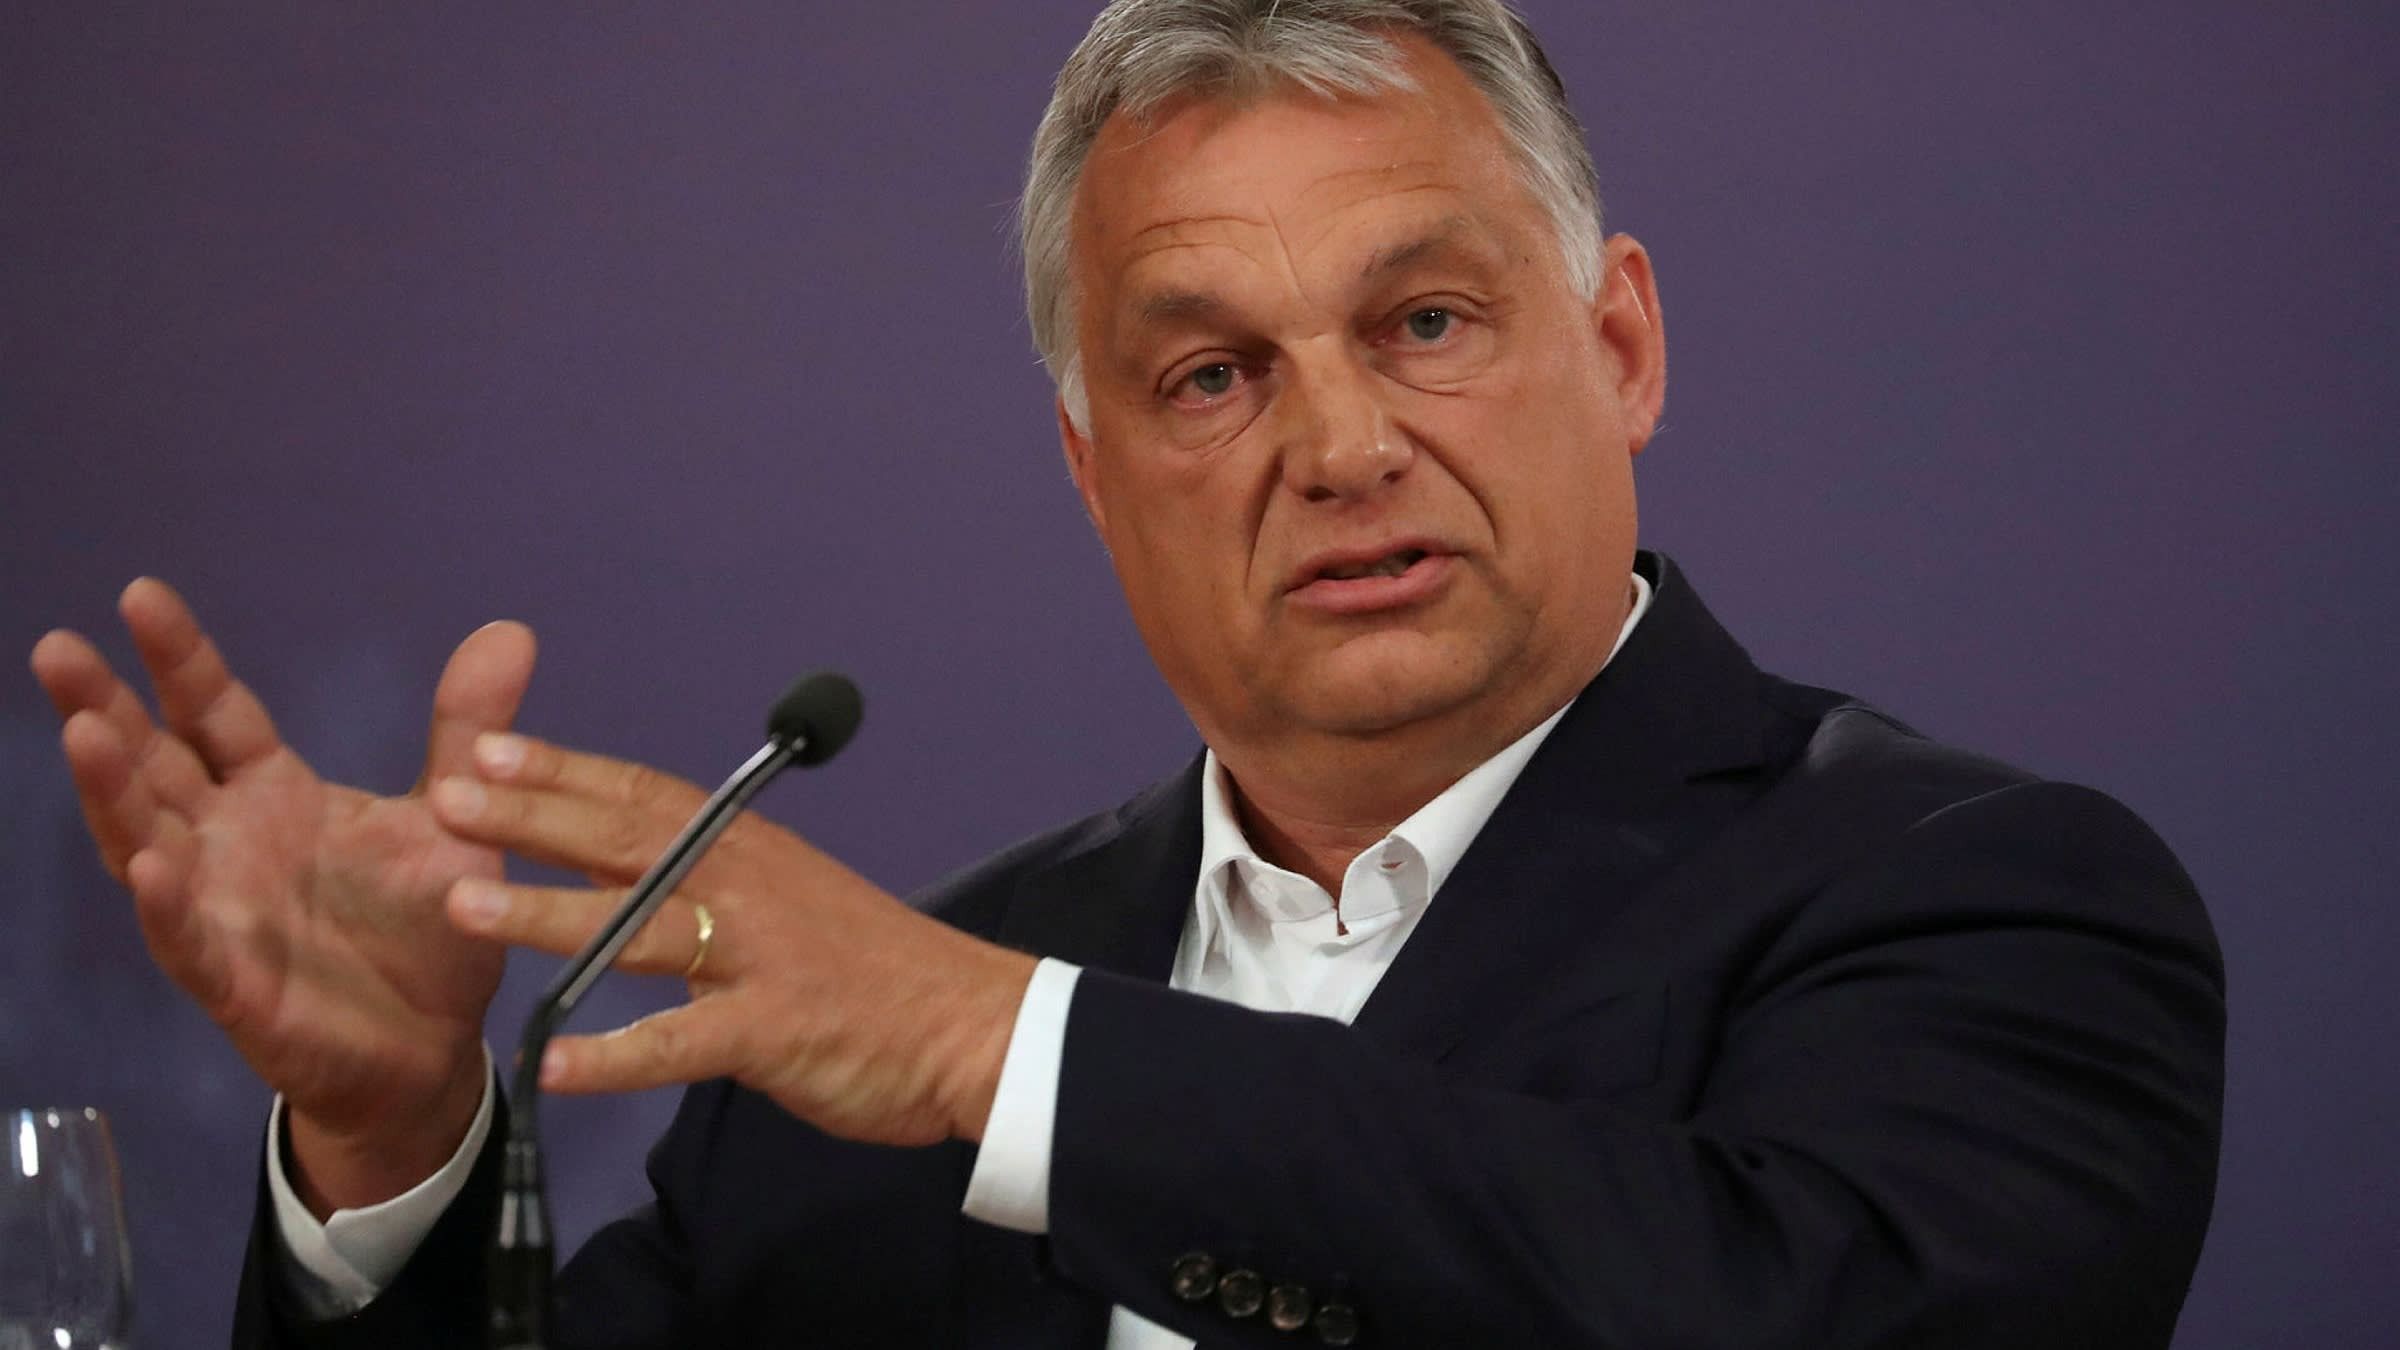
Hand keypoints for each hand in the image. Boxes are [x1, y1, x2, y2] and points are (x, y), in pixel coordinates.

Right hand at [30, 580, 535, 1209]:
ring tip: (84, 732)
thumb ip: (468, 730)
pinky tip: (145, 866)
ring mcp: (220, 913)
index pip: (214, 713)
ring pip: (147, 842)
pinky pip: (190, 942)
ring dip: (113, 792)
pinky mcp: (235, 982)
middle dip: (104, 707)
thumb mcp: (455, 816)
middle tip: (57, 647)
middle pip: (155, 765)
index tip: (142, 594)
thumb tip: (510, 630)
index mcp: (274, 795)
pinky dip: (167, 904)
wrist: (437, 1046)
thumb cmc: (428, 927)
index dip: (181, 659)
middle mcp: (230, 845)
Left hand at [429, 732, 1037, 1145]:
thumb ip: (716, 876)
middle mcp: (749, 886)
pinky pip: (681, 1043)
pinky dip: (615, 1055)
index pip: (644, 794)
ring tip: (463, 908)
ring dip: (548, 915)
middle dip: (530, 817)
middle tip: (443, 795)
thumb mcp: (793, 896)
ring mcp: (760, 957)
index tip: (485, 747)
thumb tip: (636, 858)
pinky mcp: (775, 1030)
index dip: (563, 770)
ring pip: (640, 928)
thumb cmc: (877, 966)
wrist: (972, 1025)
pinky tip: (551, 1064)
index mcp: (750, 850)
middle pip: (627, 840)